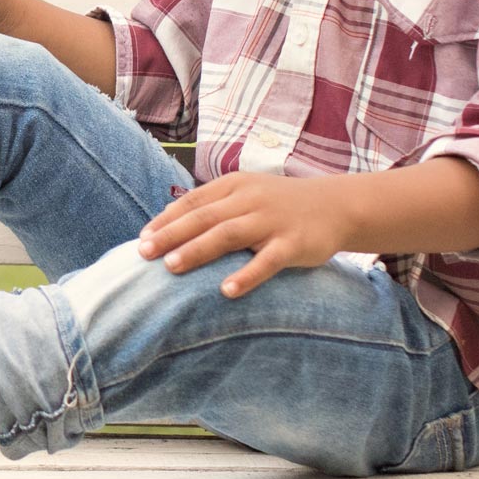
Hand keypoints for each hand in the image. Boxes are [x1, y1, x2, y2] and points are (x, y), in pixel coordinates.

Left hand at [136, 172, 353, 296]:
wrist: (336, 205)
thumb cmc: (280, 204)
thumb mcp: (245, 193)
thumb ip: (211, 205)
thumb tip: (165, 221)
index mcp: (234, 186)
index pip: (193, 202)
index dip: (166, 220)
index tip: (141, 238)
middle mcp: (250, 200)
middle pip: (204, 217)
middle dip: (171, 235)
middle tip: (143, 253)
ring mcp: (272, 221)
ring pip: (228, 234)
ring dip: (198, 250)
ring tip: (171, 267)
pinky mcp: (294, 243)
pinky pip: (268, 261)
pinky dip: (246, 275)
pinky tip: (226, 291)